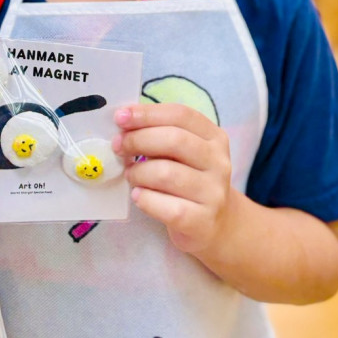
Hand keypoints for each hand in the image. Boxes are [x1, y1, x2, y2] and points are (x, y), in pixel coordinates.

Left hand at [113, 103, 231, 254]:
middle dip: (138, 140)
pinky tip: (138, 196)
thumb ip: (160, 135)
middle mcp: (218, 162)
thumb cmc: (189, 180)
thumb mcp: (182, 153)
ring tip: (130, 175)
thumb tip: (124, 121)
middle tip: (118, 146)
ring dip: (138, 172)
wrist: (216, 224)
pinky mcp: (203, 221)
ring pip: (167, 173)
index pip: (180, 115)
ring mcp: (213, 193)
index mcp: (214, 137)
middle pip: (174, 140)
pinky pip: (168, 208)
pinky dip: (146, 199)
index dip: (148, 113)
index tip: (121, 116)